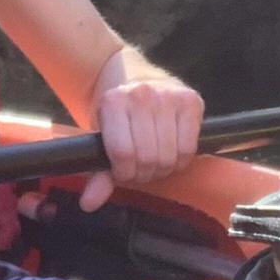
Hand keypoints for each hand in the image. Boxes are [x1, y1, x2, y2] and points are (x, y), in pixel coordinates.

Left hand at [81, 76, 203, 211]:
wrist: (131, 75)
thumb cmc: (115, 113)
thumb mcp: (101, 137)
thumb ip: (97, 172)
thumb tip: (89, 204)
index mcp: (113, 102)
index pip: (123, 154)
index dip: (124, 173)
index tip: (122, 171)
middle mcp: (142, 95)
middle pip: (148, 158)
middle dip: (143, 173)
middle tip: (139, 168)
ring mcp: (169, 95)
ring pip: (170, 156)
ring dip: (162, 169)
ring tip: (154, 161)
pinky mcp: (191, 100)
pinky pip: (189, 147)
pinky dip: (181, 159)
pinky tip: (171, 152)